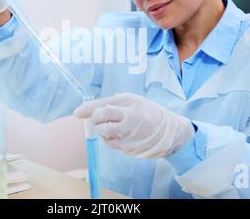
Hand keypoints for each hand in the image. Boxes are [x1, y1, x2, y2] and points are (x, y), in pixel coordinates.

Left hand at [75, 93, 193, 157]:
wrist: (172, 132)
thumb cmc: (149, 112)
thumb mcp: (135, 101)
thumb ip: (114, 103)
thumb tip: (91, 109)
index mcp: (132, 104)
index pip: (104, 106)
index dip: (88, 110)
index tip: (77, 113)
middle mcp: (131, 119)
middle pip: (102, 120)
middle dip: (96, 120)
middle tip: (99, 119)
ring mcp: (131, 135)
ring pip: (104, 134)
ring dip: (104, 131)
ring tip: (115, 127)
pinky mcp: (131, 148)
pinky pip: (112, 144)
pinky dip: (111, 140)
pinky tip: (121, 135)